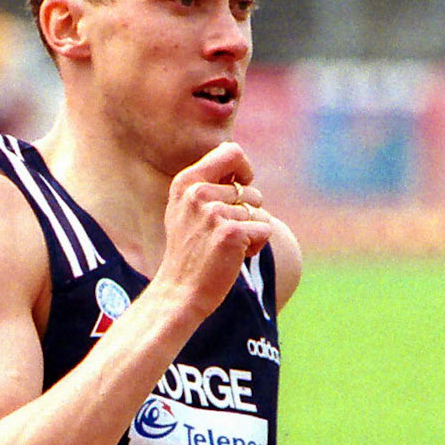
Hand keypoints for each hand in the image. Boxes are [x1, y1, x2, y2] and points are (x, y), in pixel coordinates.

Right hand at [158, 143, 275, 321]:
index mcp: (186, 182)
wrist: (180, 292)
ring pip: (258, 212)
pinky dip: (257, 246)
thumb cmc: (189, 252)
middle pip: (249, 190)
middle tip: (222, 236)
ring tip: (225, 248)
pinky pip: (264, 229)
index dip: (244, 169)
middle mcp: (197, 193)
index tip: (242, 187)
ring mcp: (213, 212)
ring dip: (251, 232)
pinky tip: (235, 257)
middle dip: (246, 213)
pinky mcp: (231, 232)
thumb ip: (207, 184)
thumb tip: (242, 171)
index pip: (231, 152)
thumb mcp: (186, 211)